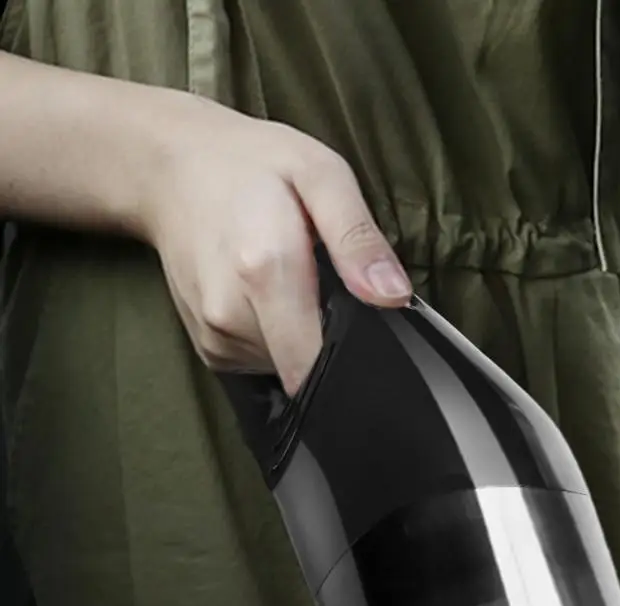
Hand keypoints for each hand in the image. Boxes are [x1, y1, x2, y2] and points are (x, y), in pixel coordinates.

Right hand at [134, 95, 411, 392]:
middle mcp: (231, 314)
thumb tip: (393, 296)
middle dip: (334, 341)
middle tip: (328, 287)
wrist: (167, 166)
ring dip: (305, 337)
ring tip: (295, 284)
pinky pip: (264, 363)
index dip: (359, 361)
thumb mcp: (320, 175)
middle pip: (312, 367)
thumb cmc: (251, 164)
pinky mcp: (210, 348)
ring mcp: (216, 337)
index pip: (322, 363)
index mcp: (265, 272)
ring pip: (289, 367)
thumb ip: (357, 238)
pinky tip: (272, 299)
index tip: (371, 336)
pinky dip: (279, 340)